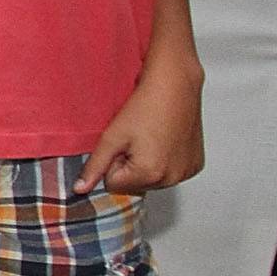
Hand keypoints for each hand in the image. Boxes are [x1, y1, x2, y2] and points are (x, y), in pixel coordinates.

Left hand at [77, 61, 203, 194]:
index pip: (114, 185)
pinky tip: (165, 141)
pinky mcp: (196, 165)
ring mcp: (187, 172)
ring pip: (153, 180)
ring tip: (151, 138)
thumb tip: (80, 189)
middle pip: (135, 185)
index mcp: (150, 175)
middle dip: (130, 166)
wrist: (175, 86)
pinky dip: (165, 161)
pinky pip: (171, 172)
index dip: (112, 163)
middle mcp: (172, 178)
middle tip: (136, 140)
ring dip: (147, 165)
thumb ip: (95, 166)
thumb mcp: (111, 137)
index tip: (122, 144)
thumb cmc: (145, 107)